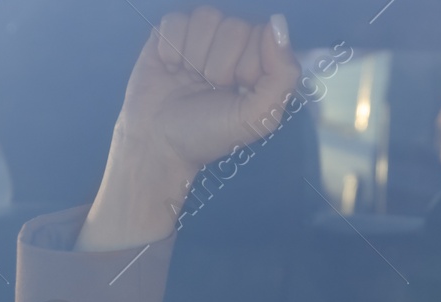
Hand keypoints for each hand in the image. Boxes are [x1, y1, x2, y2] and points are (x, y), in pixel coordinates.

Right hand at [78, 7, 300, 250]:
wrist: (157, 145)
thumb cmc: (208, 134)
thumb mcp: (258, 117)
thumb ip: (283, 74)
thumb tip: (277, 22)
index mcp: (257, 61)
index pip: (264, 34)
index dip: (248, 64)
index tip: (237, 91)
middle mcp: (230, 44)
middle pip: (234, 26)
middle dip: (219, 65)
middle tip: (209, 90)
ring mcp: (199, 36)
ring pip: (206, 17)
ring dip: (194, 56)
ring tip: (189, 79)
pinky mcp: (168, 33)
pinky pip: (175, 20)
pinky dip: (171, 49)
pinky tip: (170, 69)